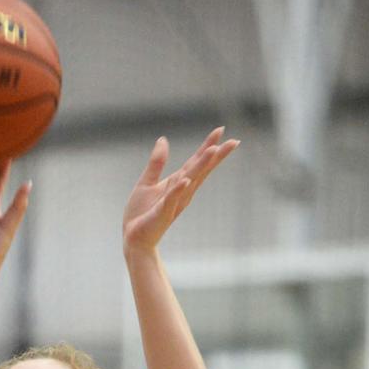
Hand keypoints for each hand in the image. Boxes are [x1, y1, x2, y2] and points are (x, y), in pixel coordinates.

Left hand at [123, 127, 238, 254]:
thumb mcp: (147, 182)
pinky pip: (171, 199)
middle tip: (234, 141)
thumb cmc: (141, 213)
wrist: (134, 238)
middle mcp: (182, 192)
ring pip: (190, 180)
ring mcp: (174, 202)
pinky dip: (178, 189)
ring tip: (214, 150)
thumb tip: (163, 139)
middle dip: (215, 155)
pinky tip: (186, 180)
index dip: (208, 146)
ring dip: (201, 166)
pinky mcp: (162, 212)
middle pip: (201, 169)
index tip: (221, 130)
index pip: (196, 162)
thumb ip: (157, 162)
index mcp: (178, 183)